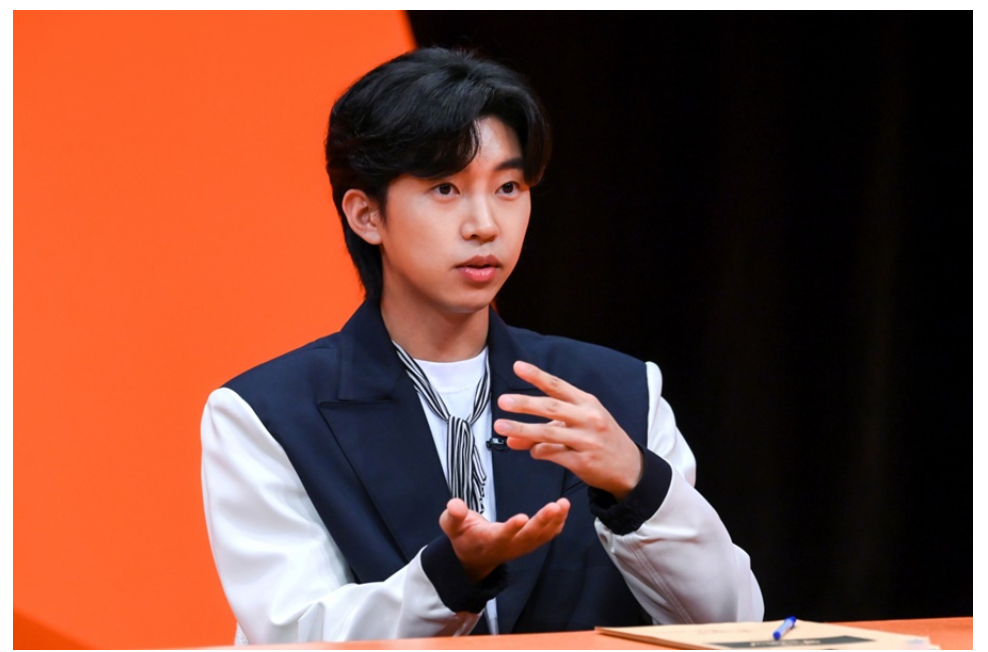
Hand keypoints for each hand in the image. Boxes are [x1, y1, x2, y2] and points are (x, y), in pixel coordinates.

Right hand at [439, 497, 569, 581]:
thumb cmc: (463, 536)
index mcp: (488, 541)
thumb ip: (453, 515)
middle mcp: (508, 546)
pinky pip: (546, 536)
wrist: (474, 557)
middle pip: (528, 536)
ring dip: (554, 521)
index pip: (501, 536)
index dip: (511, 528)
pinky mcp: (529, 543)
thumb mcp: (451, 526)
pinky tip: (564, 510)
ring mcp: (521, 546)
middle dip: (542, 522)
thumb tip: (455, 504)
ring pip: (541, 536)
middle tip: (554, 506)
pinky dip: (557, 524)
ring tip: (564, 504)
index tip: (522, 517)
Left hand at [494, 360, 642, 499]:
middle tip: (503, 401)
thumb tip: (511, 437)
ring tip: (502, 427)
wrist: (629, 467)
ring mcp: (587, 440)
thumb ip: (546, 427)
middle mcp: (588, 418)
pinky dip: (538, 451)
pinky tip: (532, 451)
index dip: (537, 376)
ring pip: (548, 433)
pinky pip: (554, 454)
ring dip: (522, 430)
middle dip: (525, 403)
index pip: (558, 386)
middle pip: (551, 407)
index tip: (518, 367)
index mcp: (587, 403)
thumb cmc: (600, 439)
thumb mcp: (578, 426)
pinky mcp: (583, 461)